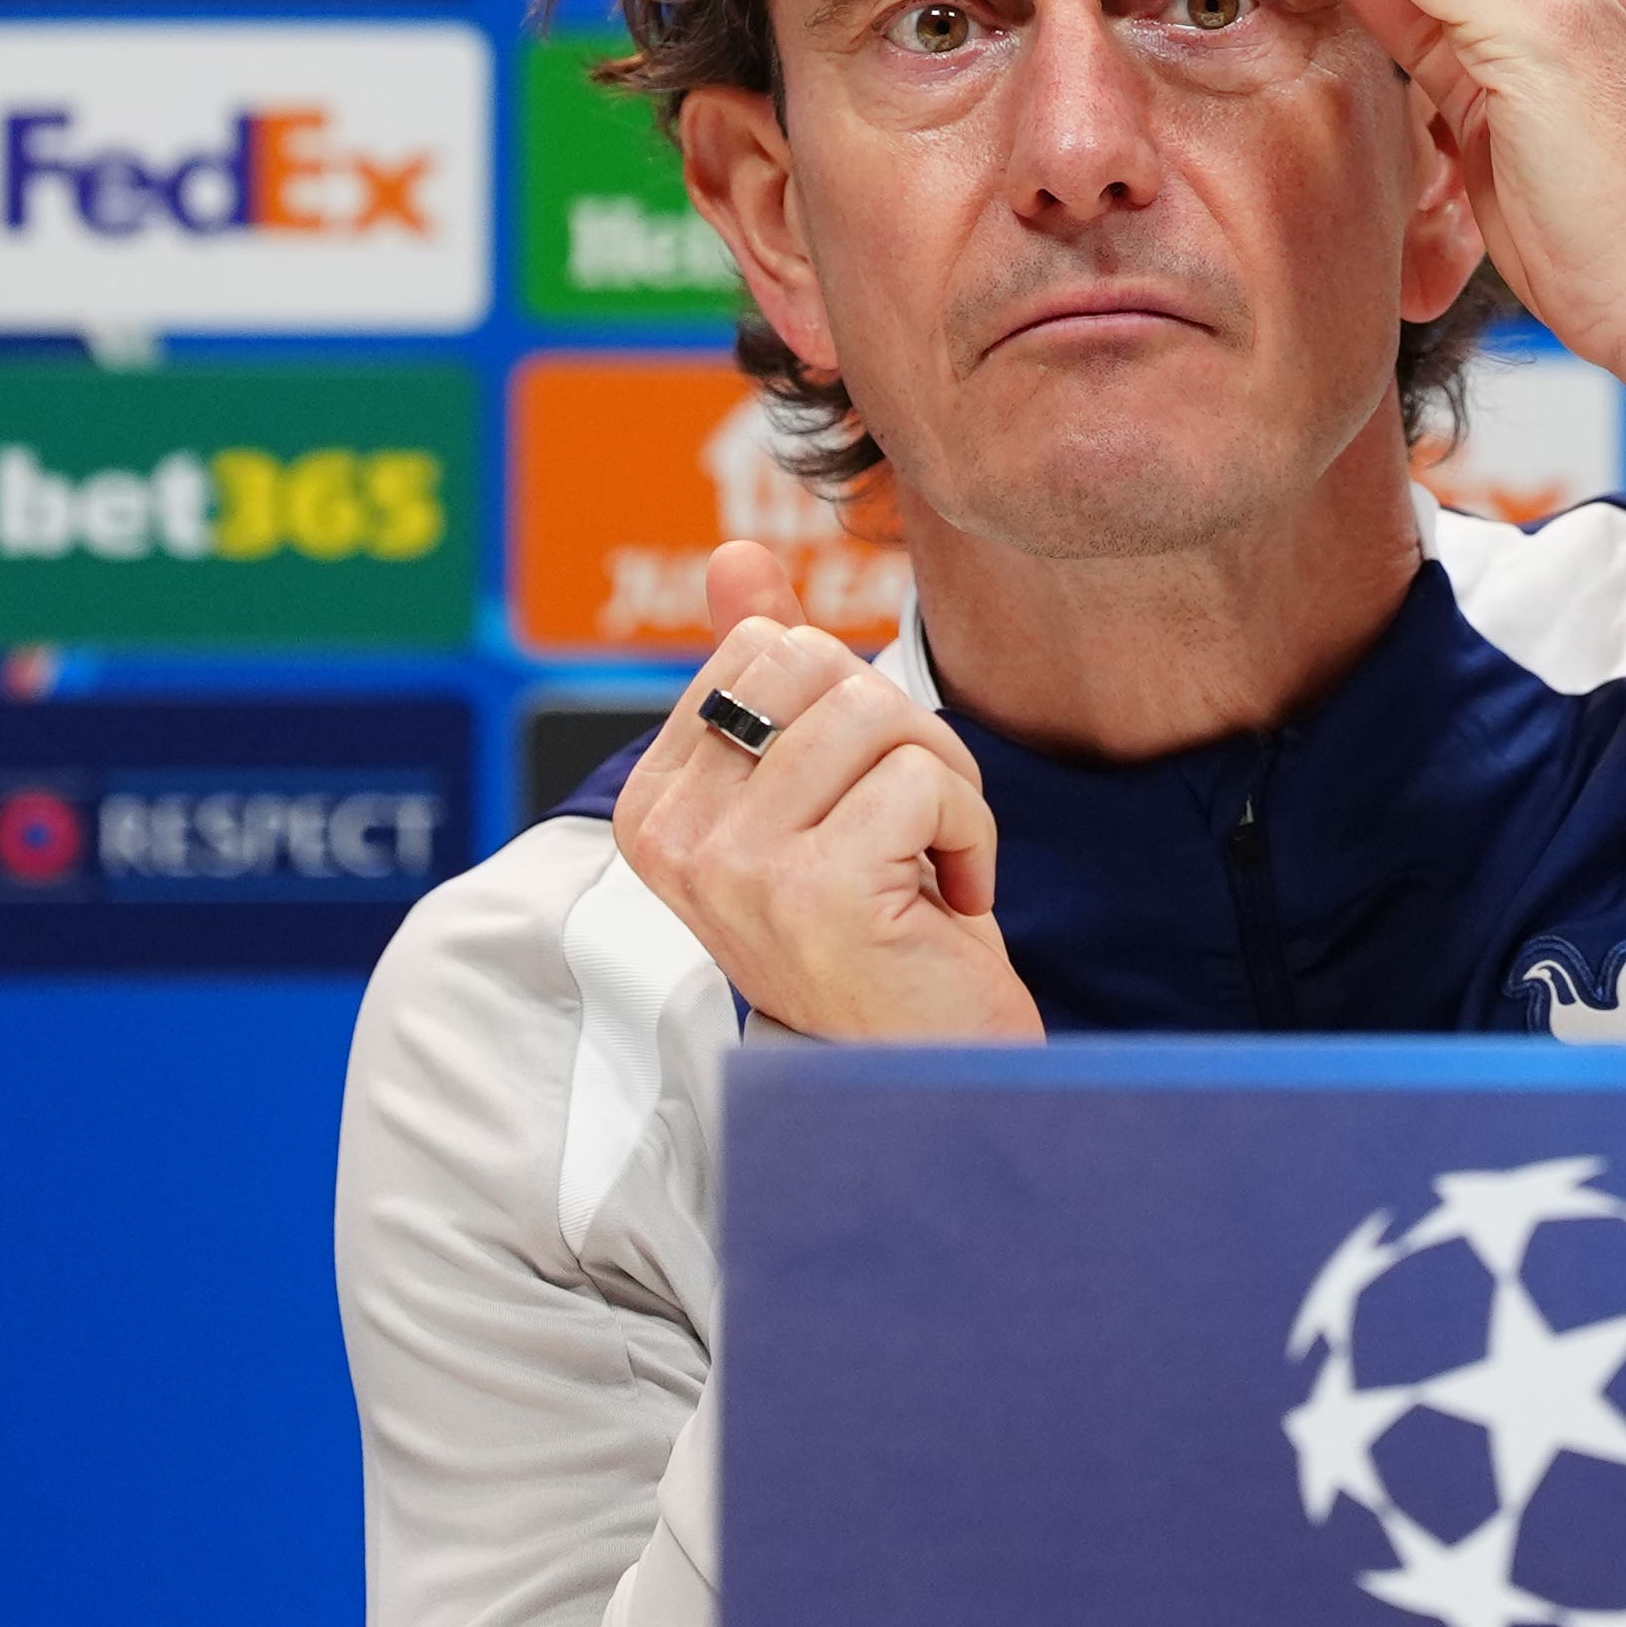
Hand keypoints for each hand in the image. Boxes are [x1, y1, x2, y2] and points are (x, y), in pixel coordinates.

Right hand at [608, 543, 1043, 1041]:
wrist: (925, 1069)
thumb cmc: (876, 925)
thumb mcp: (813, 793)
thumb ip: (763, 676)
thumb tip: (734, 557)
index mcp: (655, 804)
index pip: (762, 647)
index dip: (847, 701)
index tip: (860, 798)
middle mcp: (674, 837)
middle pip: (820, 666)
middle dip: (901, 733)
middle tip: (912, 827)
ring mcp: (734, 866)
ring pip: (875, 713)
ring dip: (943, 783)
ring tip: (931, 862)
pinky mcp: (813, 891)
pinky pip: (921, 778)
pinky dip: (970, 832)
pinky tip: (951, 900)